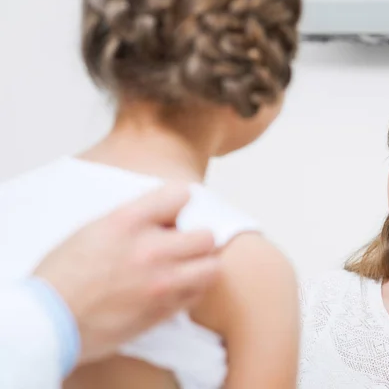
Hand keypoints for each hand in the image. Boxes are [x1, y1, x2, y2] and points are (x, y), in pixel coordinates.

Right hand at [33, 184, 218, 363]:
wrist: (49, 321)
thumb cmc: (64, 274)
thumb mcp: (95, 228)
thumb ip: (135, 218)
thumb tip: (168, 216)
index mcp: (127, 222)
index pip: (180, 194)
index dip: (180, 202)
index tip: (174, 211)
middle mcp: (149, 249)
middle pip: (206, 236)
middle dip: (197, 238)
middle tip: (184, 244)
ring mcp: (160, 283)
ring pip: (211, 268)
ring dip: (202, 265)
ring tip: (185, 267)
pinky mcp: (162, 311)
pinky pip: (197, 295)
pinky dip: (192, 289)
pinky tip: (175, 287)